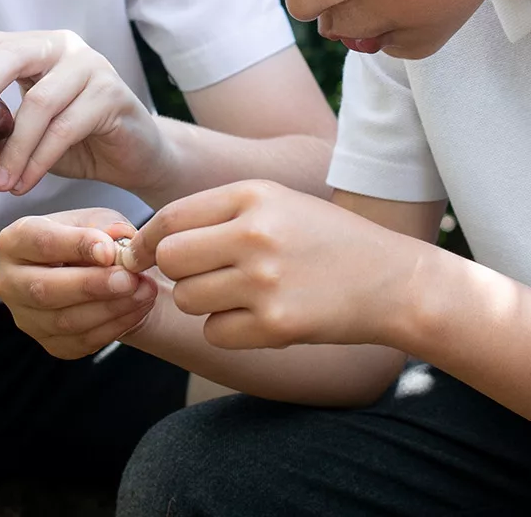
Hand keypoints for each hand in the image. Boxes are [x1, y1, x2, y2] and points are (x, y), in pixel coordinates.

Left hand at [0, 30, 165, 195]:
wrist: (136, 156)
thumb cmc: (76, 141)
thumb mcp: (22, 137)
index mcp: (36, 48)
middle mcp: (63, 47)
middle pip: (12, 54)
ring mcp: (91, 67)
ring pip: (40, 103)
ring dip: (14, 148)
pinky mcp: (112, 95)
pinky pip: (66, 128)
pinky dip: (39, 159)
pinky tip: (23, 183)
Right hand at [0, 208, 159, 359]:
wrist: (100, 274)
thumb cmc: (93, 241)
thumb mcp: (99, 220)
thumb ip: (106, 226)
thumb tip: (113, 242)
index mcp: (16, 240)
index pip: (41, 243)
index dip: (76, 246)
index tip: (109, 250)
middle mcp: (10, 281)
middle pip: (44, 289)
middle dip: (92, 286)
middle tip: (130, 279)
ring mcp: (25, 317)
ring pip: (63, 321)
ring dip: (110, 309)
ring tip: (144, 292)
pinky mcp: (47, 342)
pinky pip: (80, 342)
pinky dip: (113, 327)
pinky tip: (137, 309)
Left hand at [123, 180, 417, 349]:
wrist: (393, 281)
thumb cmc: (326, 240)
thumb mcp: (277, 203)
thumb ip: (218, 213)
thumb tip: (151, 239)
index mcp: (252, 196)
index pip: (172, 217)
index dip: (144, 239)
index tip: (137, 254)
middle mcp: (255, 234)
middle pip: (170, 259)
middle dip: (175, 271)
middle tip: (202, 275)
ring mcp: (265, 281)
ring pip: (187, 299)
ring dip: (203, 302)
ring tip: (240, 294)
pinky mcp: (276, 325)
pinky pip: (215, 333)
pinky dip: (227, 330)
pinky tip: (258, 317)